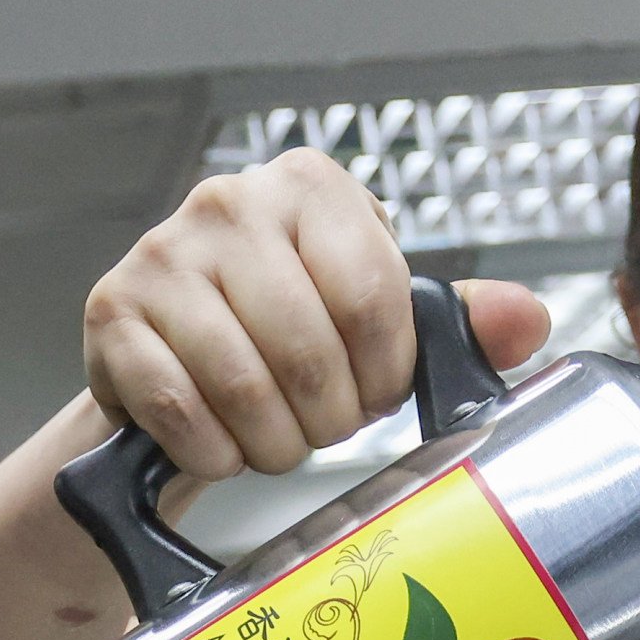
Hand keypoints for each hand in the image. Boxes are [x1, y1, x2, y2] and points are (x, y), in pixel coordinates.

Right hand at [84, 153, 552, 483]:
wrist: (175, 359)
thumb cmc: (289, 333)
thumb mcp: (376, 320)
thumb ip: (453, 325)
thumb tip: (528, 321)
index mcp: (312, 188)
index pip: (374, 297)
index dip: (384, 373)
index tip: (375, 393)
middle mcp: (230, 201)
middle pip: (309, 350)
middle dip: (327, 419)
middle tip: (321, 426)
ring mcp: (163, 254)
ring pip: (243, 386)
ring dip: (270, 443)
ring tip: (274, 440)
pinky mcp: (112, 312)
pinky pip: (180, 409)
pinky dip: (212, 452)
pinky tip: (220, 444)